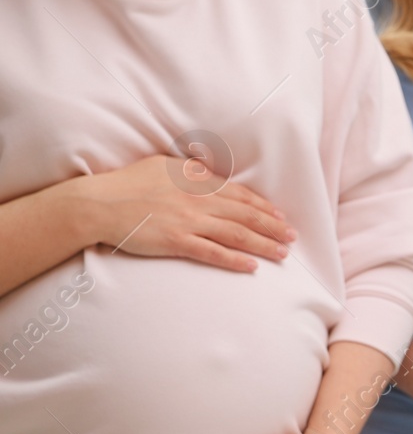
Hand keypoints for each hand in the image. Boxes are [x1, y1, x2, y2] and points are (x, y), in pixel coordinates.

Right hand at [81, 155, 295, 270]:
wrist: (99, 203)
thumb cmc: (128, 183)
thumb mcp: (162, 166)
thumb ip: (190, 171)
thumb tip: (209, 173)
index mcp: (195, 181)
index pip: (239, 195)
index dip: (264, 207)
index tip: (280, 217)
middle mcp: (197, 200)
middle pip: (245, 214)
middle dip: (273, 227)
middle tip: (292, 237)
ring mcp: (187, 221)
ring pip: (235, 234)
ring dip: (262, 245)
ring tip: (282, 254)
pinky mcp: (175, 241)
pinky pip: (212, 253)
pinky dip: (234, 260)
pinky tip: (252, 267)